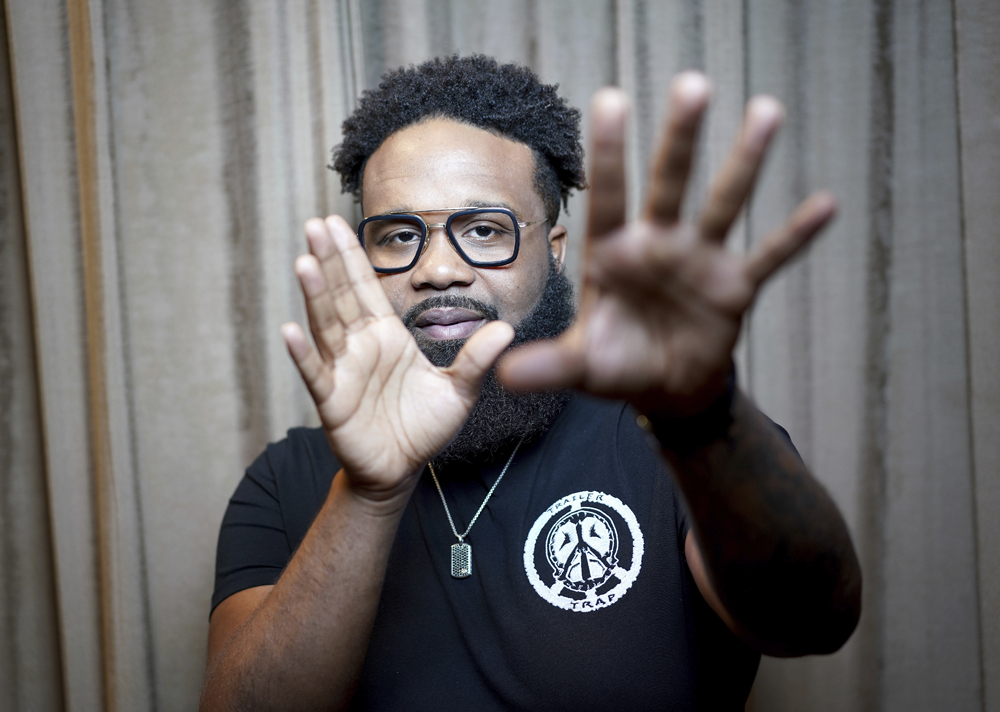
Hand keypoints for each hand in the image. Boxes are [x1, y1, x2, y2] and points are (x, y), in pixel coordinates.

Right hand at [281, 216, 513, 500]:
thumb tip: (506, 329)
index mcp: (387, 335)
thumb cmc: (423, 426)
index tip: (336, 223)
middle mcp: (360, 346)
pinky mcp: (333, 401)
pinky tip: (291, 330)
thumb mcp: (459, 390)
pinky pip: (316, 374)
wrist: (401, 468)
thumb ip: (476, 359)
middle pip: (342, 296)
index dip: (351, 256)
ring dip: (315, 295)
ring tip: (304, 263)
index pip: (366, 287)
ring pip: (326, 326)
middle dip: (329, 261)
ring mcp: (343, 371)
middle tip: (315, 224)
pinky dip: (303, 354)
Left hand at [500, 72, 835, 414]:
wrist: (665, 390)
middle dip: (680, 138)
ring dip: (745, 162)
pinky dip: (795, 236)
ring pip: (723, 203)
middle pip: (669, 183)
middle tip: (693, 84)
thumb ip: (550, 365)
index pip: (609, 197)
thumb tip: (502, 376)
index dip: (610, 154)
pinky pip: (769, 257)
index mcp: (612, 255)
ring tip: (766, 111)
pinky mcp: (734, 286)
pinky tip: (825, 204)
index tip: (610, 99)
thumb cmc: (618, 366)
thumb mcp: (582, 367)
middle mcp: (657, 245)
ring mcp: (699, 260)